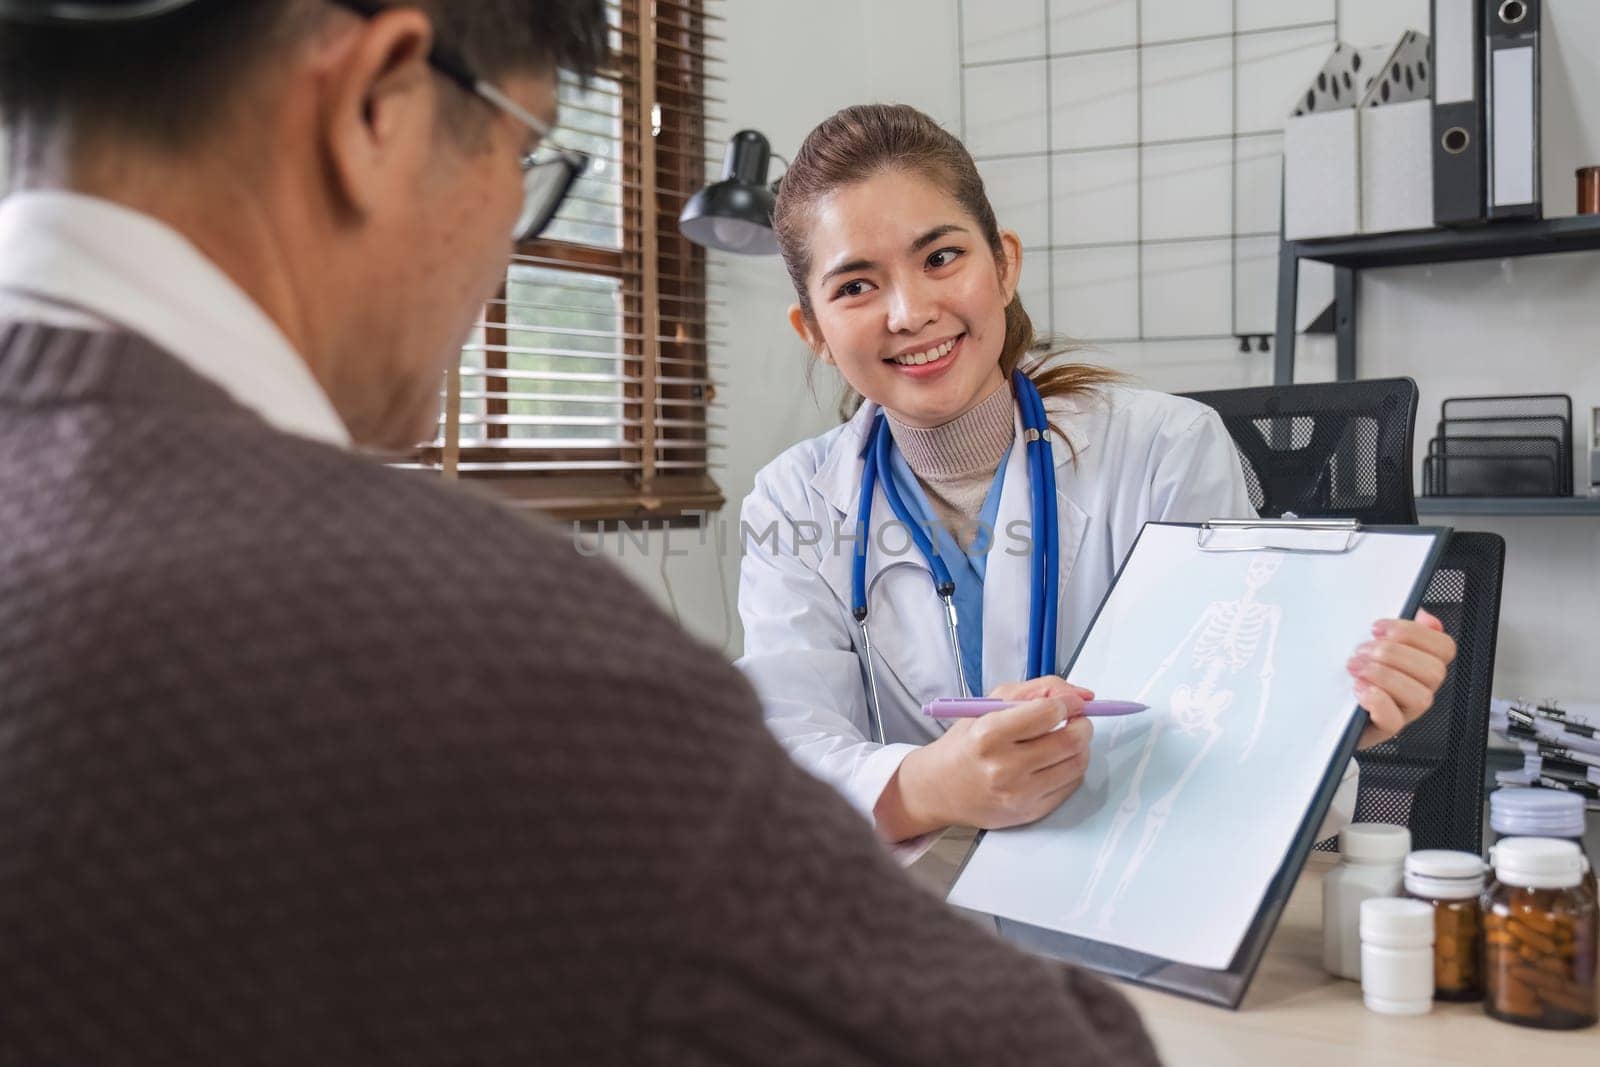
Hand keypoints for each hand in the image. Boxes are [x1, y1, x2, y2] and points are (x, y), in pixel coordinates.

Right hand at [874, 677, 1094, 840]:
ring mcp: (1019, 794)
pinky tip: (1055, 760)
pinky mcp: (1030, 813)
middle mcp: (1004, 767)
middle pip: (1070, 740)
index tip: (1071, 701)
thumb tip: (1080, 695)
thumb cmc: (965, 744)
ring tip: (1065, 738)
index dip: (1069, 703)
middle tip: (1075, 719)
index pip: (1049, 713)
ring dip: (1081, 746)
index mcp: (989, 735)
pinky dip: (1070, 768)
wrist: (939, 789)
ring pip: (1077, 764)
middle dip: (1082, 723)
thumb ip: (1034, 691)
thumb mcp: (988, 705)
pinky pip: (1070, 786)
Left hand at [1350, 609, 1456, 748]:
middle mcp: (1420, 688)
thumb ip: (1397, 628)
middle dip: (1394, 654)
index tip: (1377, 627)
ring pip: (1421, 697)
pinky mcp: (1384, 729)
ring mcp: (1405, 711)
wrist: (1325, 703)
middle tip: (1362, 650)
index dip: (1415, 633)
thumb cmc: (1353, 669)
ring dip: (1385, 676)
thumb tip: (1423, 616)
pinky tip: (1359, 688)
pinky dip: (1377, 701)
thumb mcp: (1372, 642)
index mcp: (1421, 664)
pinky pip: (1394, 721)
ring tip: (1356, 668)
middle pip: (1434, 672)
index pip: (1444, 647)